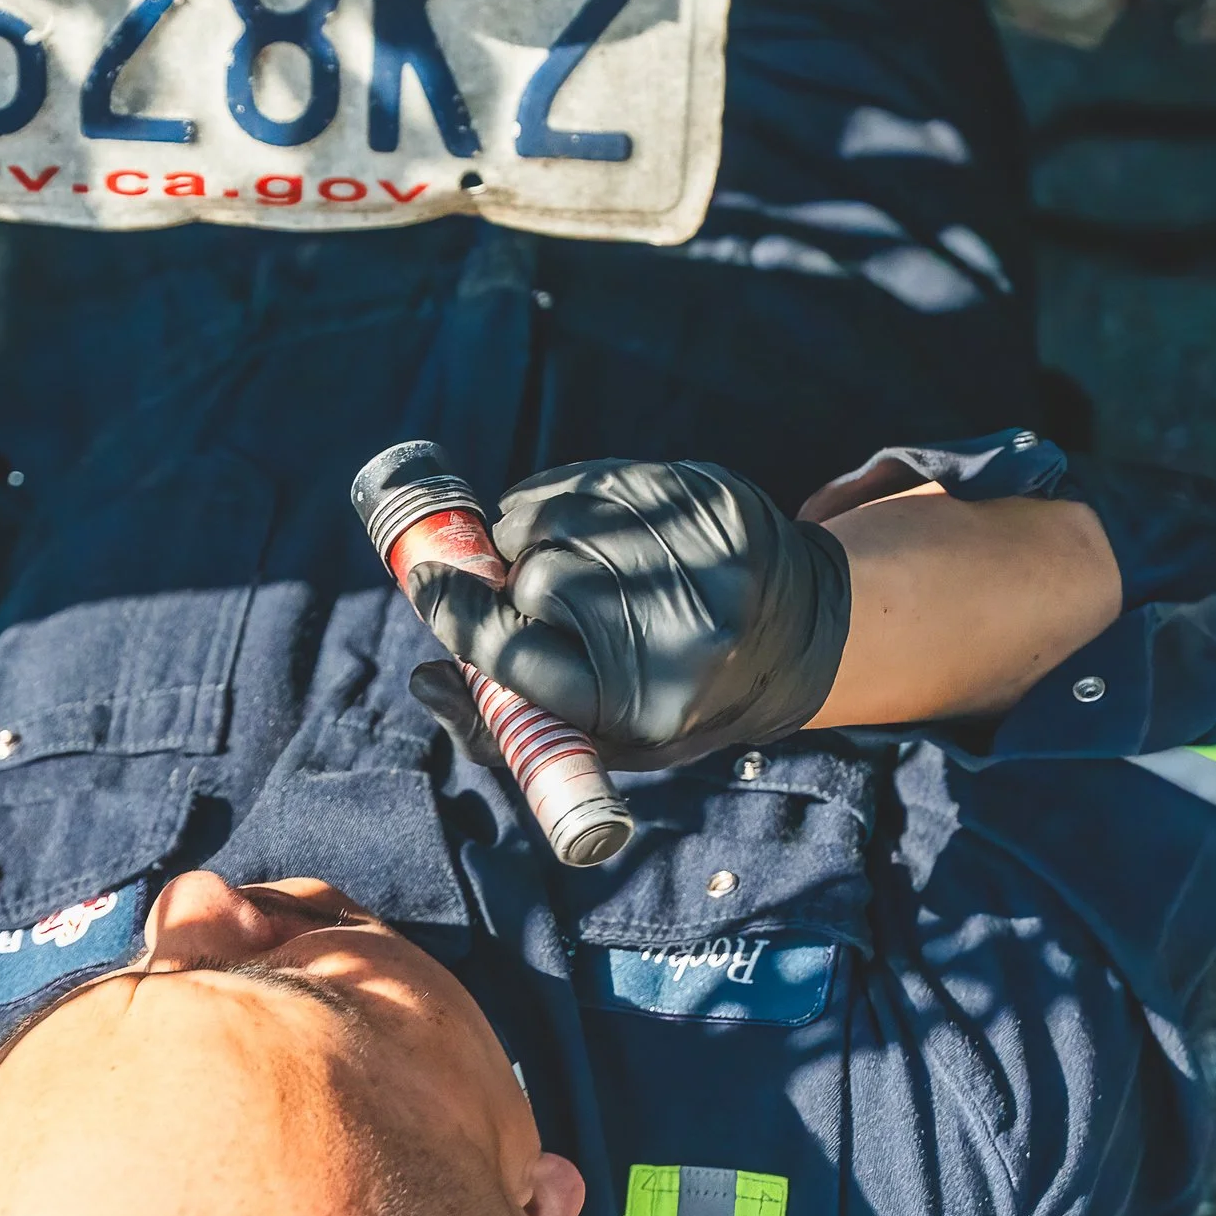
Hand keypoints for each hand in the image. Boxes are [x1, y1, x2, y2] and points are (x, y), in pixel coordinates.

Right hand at [409, 459, 851, 771]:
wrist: (791, 637)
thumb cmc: (673, 696)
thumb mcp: (599, 736)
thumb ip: (504, 721)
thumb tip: (424, 678)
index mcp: (646, 706)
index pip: (519, 655)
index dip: (461, 616)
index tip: (424, 582)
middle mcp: (685, 634)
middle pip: (537, 581)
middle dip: (514, 578)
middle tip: (523, 586)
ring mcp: (707, 559)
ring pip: (560, 516)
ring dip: (532, 527)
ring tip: (548, 549)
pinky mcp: (713, 499)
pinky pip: (597, 479)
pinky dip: (568, 495)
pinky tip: (581, 519)